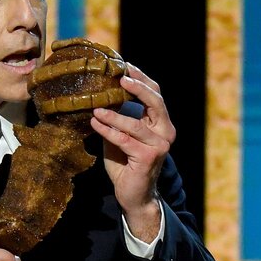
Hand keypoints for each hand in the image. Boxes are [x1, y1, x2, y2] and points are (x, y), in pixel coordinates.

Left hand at [90, 64, 175, 240]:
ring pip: (136, 124)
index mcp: (161, 123)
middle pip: (156, 102)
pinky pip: (125, 140)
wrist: (134, 194)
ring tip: (96, 108)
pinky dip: (108, 131)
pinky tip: (95, 124)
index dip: (141, 79)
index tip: (124, 65)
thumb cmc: (126, 163)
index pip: (156, 94)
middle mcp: (166, 132)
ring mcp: (160, 145)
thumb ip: (118, 116)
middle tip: (120, 78)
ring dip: (114, 115)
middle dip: (138, 87)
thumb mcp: (121, 134)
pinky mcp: (149, 157)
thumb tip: (98, 93)